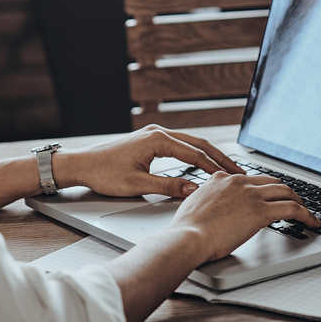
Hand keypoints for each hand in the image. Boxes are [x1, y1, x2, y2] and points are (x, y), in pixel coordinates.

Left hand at [54, 124, 243, 197]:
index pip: (195, 154)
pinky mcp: (150, 141)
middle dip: (220, 158)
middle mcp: (158, 133)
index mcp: (157, 140)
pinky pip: (180, 145)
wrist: (81, 165)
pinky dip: (195, 154)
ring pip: (190, 143)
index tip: (232, 177)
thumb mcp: (138, 185)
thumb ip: (168, 186)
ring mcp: (154, 135)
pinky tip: (204, 164)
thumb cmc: (104, 174)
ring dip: (209, 155)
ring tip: (227, 168)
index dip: (216, 167)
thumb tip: (195, 189)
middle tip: (239, 171)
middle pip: (198, 144)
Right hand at [171, 173, 320, 261]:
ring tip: (306, 212)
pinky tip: (312, 223)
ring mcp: (250, 195)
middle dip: (285, 192)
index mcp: (221, 178)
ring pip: (286, 191)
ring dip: (299, 201)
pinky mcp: (260, 211)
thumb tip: (212, 209)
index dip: (264, 188)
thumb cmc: (186, 229)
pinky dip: (306, 215)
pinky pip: (292, 209)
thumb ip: (207, 201)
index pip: (251, 178)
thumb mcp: (194, 206)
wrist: (187, 237)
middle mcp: (238, 181)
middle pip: (272, 181)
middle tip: (293, 202)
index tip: (269, 196)